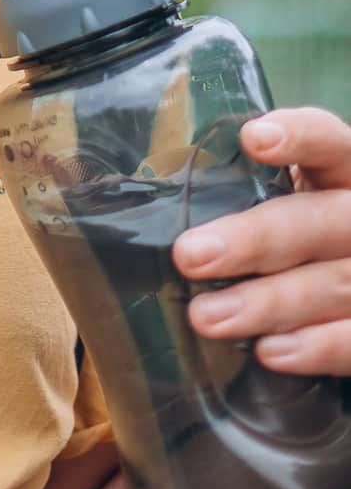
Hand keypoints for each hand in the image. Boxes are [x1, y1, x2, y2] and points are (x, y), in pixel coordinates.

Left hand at [173, 107, 350, 373]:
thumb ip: (245, 192)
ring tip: (206, 317)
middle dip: (254, 239)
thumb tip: (156, 199)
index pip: (330, 141)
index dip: (299, 136)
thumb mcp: (285, 199)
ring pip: (335, 284)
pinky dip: (315, 348)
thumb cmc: (302, 232)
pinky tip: (268, 352)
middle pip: (320, 220)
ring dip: (267, 304)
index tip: (253, 139)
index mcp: (343, 171)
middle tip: (189, 255)